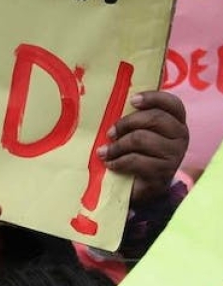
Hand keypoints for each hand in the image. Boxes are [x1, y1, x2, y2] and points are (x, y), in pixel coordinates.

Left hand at [98, 90, 186, 204]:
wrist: (140, 187)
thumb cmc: (137, 154)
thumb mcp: (138, 133)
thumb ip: (135, 119)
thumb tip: (115, 105)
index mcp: (176, 122)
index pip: (172, 103)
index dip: (153, 98)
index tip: (132, 100)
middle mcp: (180, 136)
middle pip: (155, 118)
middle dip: (127, 123)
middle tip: (110, 133)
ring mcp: (174, 155)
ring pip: (142, 139)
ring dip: (117, 146)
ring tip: (104, 152)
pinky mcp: (162, 172)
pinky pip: (136, 160)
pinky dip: (118, 162)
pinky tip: (110, 164)